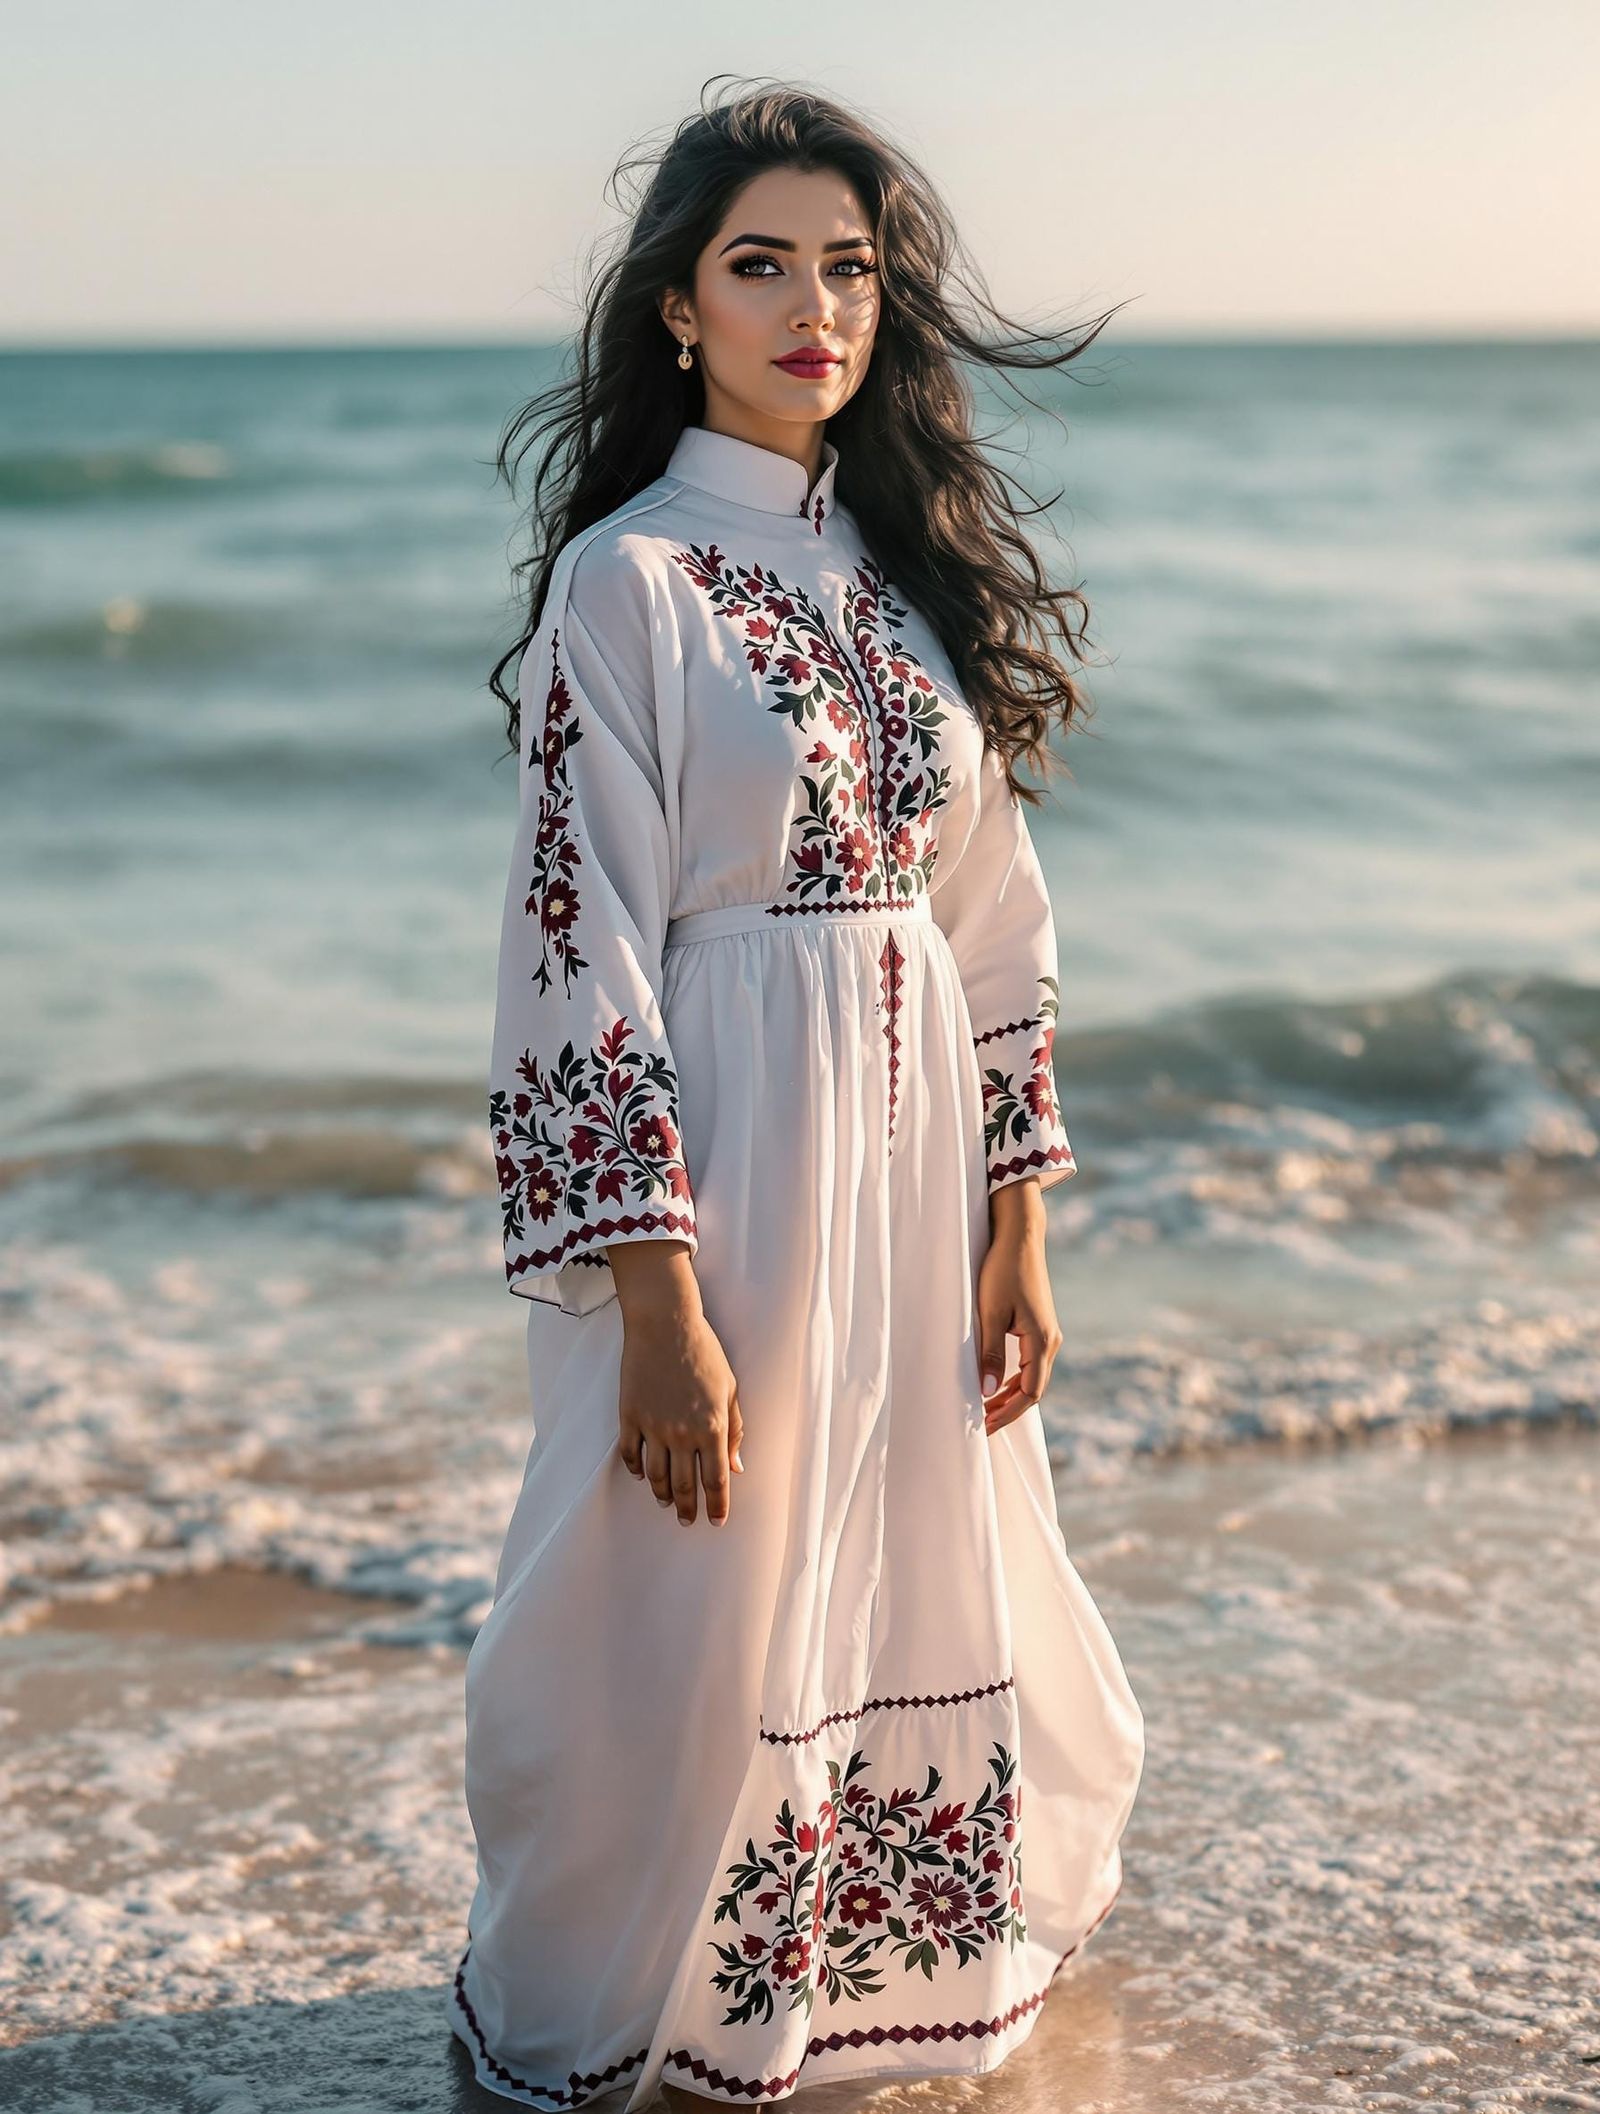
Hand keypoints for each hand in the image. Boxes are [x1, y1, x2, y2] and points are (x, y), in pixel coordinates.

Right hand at [610, 1242, 743, 1525]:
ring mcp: (653, 1426)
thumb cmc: (705, 1351)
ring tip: (666, 1502)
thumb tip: (736, 1467)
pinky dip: (635, 1469)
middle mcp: (682, 1433)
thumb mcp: (730, 1389)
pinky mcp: (629, 1415)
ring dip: (662, 1494)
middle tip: (689, 1520)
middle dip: (688, 1508)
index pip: (716, 1480)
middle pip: (684, 1486)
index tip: (716, 1521)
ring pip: (655, 1476)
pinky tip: (641, 1475)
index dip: (717, 1506)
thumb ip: (734, 1430)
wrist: (665, 1322)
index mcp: (712, 1427)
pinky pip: (629, 1453)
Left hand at [977, 1178, 1061, 1436]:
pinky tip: (994, 1384)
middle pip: (1033, 1389)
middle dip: (1007, 1410)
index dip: (1007, 1413)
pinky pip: (1029, 1363)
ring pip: (1031, 1377)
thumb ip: (989, 1353)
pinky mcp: (1039, 1326)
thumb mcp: (990, 1312)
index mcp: (1041, 1341)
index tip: (984, 1427)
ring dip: (1009, 1395)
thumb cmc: (1002, 1270)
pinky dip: (1012, 1379)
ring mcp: (1047, 1334)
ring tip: (983, 1411)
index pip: (1030, 1392)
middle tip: (980, 1426)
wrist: (1019, 1236)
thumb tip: (985, 1392)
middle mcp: (1050, 1341)